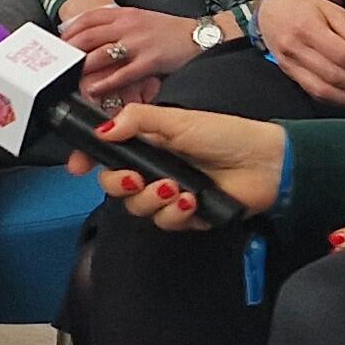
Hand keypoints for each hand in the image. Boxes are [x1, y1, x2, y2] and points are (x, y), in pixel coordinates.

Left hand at [59, 0, 212, 106]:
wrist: (199, 37)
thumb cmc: (170, 31)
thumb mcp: (141, 20)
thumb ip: (118, 25)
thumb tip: (93, 36)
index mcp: (125, 14)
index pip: (89, 18)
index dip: (69, 30)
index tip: (58, 42)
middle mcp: (129, 25)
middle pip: (88, 36)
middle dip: (70, 50)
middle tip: (59, 63)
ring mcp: (138, 43)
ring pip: (100, 54)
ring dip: (82, 67)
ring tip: (71, 77)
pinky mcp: (150, 61)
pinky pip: (122, 74)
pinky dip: (105, 82)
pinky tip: (94, 89)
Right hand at [68, 103, 286, 224]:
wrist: (267, 165)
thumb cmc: (228, 136)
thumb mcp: (178, 121)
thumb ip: (136, 121)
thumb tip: (102, 129)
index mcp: (150, 142)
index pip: (109, 152)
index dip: (89, 159)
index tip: (77, 166)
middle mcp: (156, 168)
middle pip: (116, 185)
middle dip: (120, 184)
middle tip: (136, 178)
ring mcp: (170, 193)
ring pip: (138, 207)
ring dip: (152, 200)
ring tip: (176, 189)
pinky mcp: (187, 215)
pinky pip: (165, 222)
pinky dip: (176, 214)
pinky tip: (192, 201)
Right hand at [258, 0, 344, 107]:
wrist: (269, 10)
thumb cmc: (304, 6)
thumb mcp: (330, 7)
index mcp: (307, 29)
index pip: (343, 55)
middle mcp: (296, 50)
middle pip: (335, 76)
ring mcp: (290, 65)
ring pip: (323, 90)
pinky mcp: (290, 75)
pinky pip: (314, 93)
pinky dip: (338, 100)